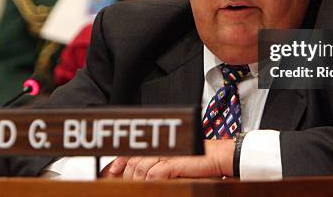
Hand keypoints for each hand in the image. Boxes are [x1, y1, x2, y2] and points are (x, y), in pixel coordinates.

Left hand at [102, 139, 234, 180]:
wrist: (220, 156)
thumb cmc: (201, 162)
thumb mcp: (175, 163)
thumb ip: (159, 165)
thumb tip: (143, 176)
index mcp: (160, 145)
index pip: (133, 150)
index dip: (119, 160)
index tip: (111, 171)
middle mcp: (162, 147)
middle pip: (133, 159)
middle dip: (125, 175)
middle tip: (122, 185)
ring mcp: (168, 153)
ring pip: (141, 167)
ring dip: (136, 181)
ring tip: (138, 188)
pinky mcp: (176, 161)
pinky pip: (156, 173)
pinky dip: (150, 181)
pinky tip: (150, 186)